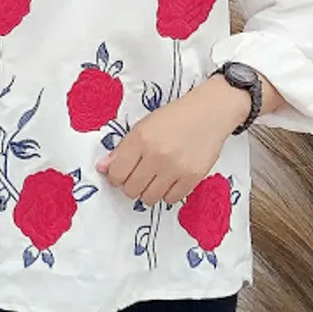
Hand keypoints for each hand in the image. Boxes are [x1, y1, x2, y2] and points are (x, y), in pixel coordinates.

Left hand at [95, 75, 250, 206]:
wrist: (210, 112)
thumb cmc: (175, 117)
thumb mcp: (143, 126)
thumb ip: (122, 149)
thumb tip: (102, 168)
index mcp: (140, 139)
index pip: (116, 174)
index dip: (116, 176)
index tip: (123, 172)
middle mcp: (156, 155)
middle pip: (131, 189)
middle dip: (132, 185)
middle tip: (140, 175)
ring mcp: (175, 168)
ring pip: (149, 198)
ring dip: (148, 192)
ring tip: (155, 178)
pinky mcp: (193, 177)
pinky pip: (171, 199)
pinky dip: (167, 193)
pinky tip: (170, 180)